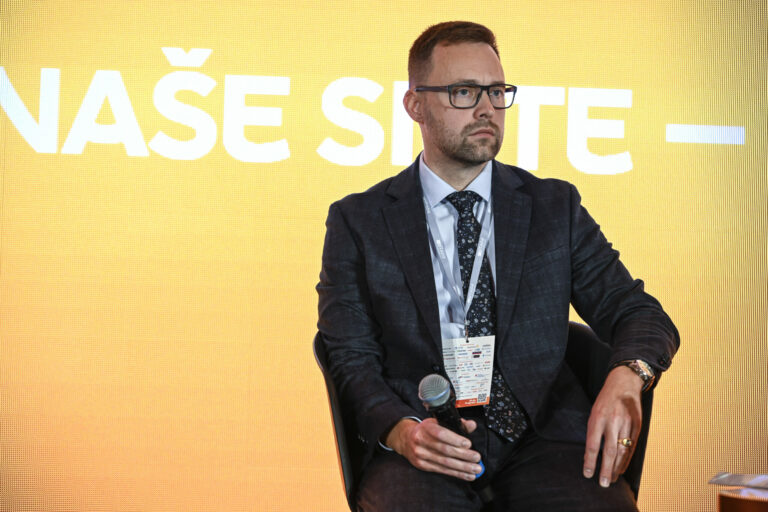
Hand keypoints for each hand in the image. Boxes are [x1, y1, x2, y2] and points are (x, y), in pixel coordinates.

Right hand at [385, 417, 481, 480]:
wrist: (406, 439)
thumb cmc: (426, 430)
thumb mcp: (438, 422)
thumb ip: (456, 424)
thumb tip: (472, 425)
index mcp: (426, 427)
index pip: (440, 434)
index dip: (455, 439)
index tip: (468, 444)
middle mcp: (421, 441)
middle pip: (444, 450)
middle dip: (463, 455)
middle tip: (476, 457)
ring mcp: (420, 455)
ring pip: (445, 463)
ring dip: (463, 467)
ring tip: (476, 469)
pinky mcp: (422, 465)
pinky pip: (442, 471)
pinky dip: (457, 474)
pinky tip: (467, 475)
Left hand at [583, 365, 642, 487]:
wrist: (623, 383)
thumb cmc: (605, 400)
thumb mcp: (594, 412)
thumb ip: (593, 431)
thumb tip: (590, 454)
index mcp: (597, 417)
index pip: (592, 444)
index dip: (589, 461)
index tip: (587, 474)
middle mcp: (612, 421)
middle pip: (609, 450)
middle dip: (605, 469)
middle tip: (603, 483)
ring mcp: (626, 423)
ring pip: (622, 450)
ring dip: (617, 467)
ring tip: (612, 478)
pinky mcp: (637, 425)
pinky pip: (632, 446)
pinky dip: (627, 459)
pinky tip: (622, 468)